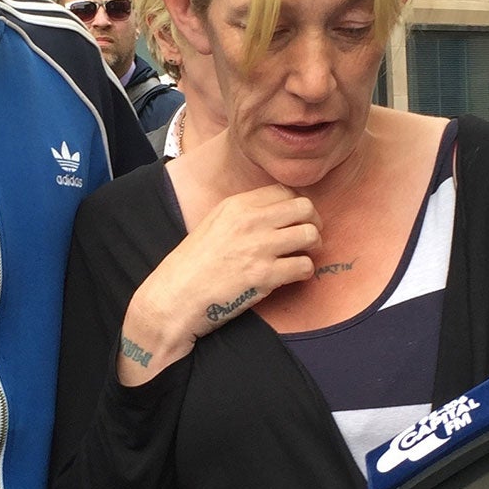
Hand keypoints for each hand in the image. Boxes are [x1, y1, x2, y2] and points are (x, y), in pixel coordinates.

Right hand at [117, 184, 317, 382]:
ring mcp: (259, 248)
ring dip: (312, 246)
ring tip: (302, 256)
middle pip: (304, 207)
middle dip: (313, 222)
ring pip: (310, 234)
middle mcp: (250, 221)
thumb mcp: (213, 225)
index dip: (296, 205)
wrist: (175, 296)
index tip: (295, 219)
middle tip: (308, 237)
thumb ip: (243, 215)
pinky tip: (293, 276)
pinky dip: (304, 271)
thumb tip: (275, 214)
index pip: (284, 191)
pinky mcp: (265, 276)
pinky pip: (304, 266)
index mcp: (236, 206)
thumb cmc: (192, 265)